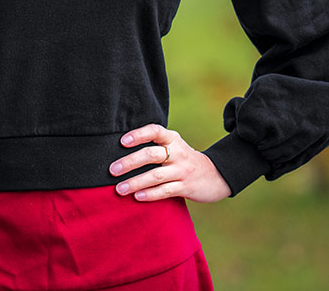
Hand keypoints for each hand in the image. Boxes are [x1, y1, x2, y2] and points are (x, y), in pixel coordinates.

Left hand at [109, 124, 230, 203]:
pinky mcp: (186, 187)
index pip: (155, 131)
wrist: (216, 175)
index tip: (122, 141)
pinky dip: (151, 194)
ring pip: (156, 176)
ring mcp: (182, 170)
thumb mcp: (174, 147)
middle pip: (151, 154)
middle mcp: (178, 153)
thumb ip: (155, 146)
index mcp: (173, 139)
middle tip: (112, 170)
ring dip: (135, 182)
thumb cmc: (184, 160)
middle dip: (130, 162)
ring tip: (119, 189)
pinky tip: (137, 197)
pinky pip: (166, 191)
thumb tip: (121, 151)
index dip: (139, 134)